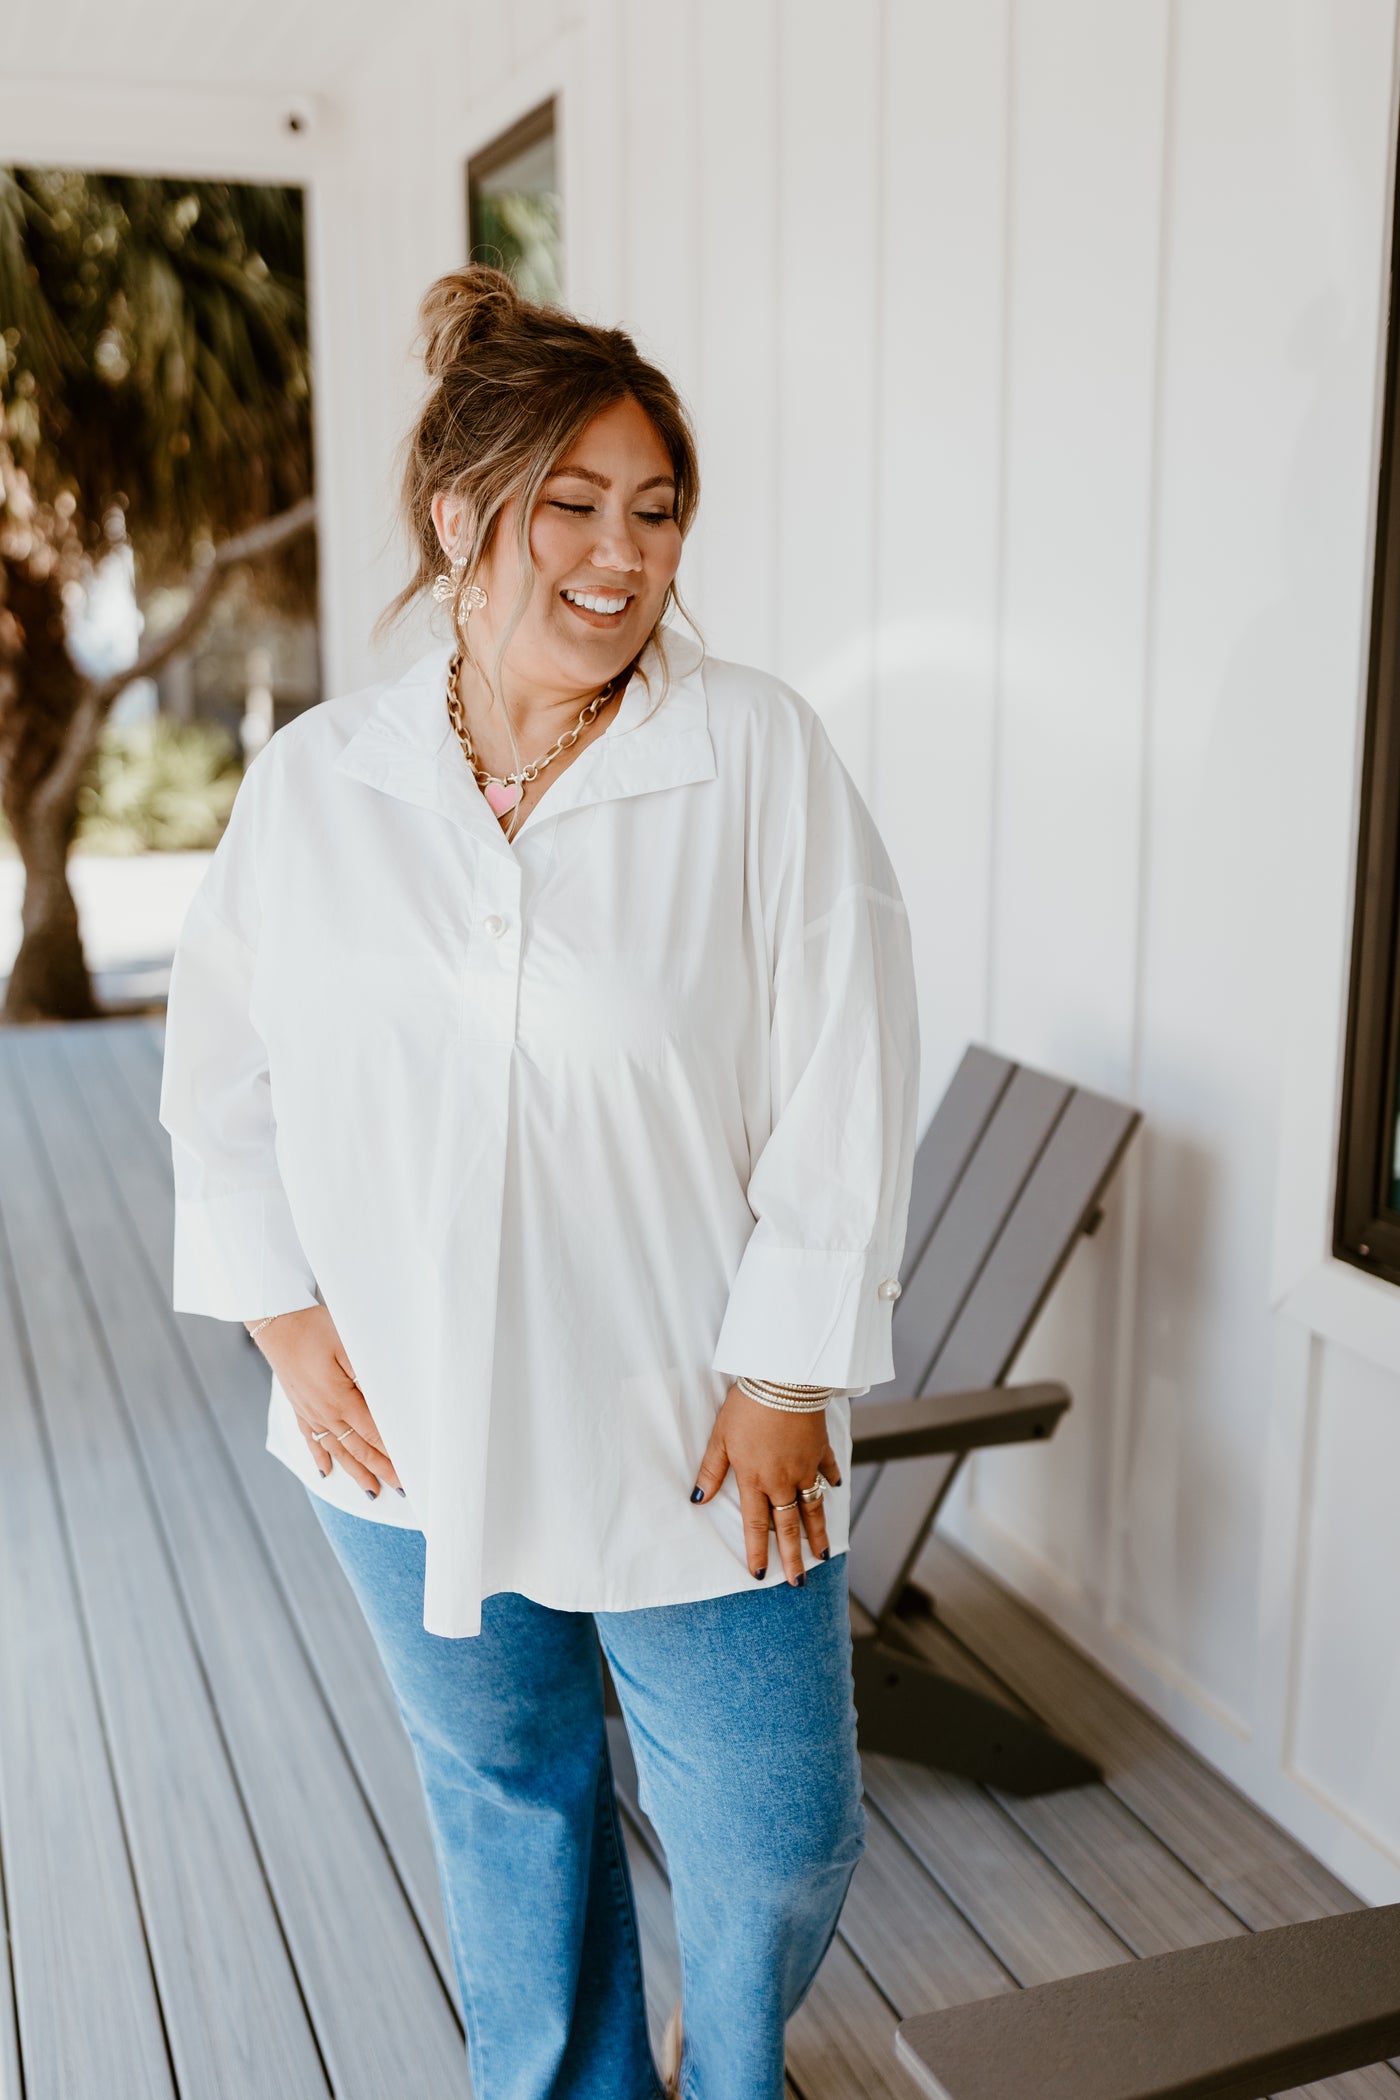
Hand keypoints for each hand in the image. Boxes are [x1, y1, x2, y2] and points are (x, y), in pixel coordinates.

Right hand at [248, 1305, 401, 1500]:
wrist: (275, 1320)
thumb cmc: (315, 1327)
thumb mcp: (349, 1348)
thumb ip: (368, 1379)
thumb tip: (386, 1406)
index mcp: (339, 1400)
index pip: (373, 1435)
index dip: (392, 1456)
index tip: (408, 1473)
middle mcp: (323, 1413)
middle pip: (357, 1449)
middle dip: (380, 1470)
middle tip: (400, 1489)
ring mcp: (308, 1411)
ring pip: (336, 1450)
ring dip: (355, 1471)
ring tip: (370, 1491)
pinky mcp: (298, 1405)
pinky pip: (311, 1439)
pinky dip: (320, 1457)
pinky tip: (326, 1472)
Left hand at [690, 1382, 840, 1585]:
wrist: (785, 1379)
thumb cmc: (747, 1406)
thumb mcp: (720, 1437)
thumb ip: (711, 1470)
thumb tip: (698, 1498)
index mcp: (755, 1480)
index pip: (757, 1525)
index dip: (758, 1551)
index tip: (759, 1574)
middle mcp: (783, 1480)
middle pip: (789, 1526)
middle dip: (793, 1557)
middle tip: (799, 1582)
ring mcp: (805, 1466)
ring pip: (813, 1508)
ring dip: (817, 1533)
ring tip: (822, 1555)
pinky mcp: (820, 1449)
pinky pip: (827, 1471)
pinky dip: (830, 1482)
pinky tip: (832, 1491)